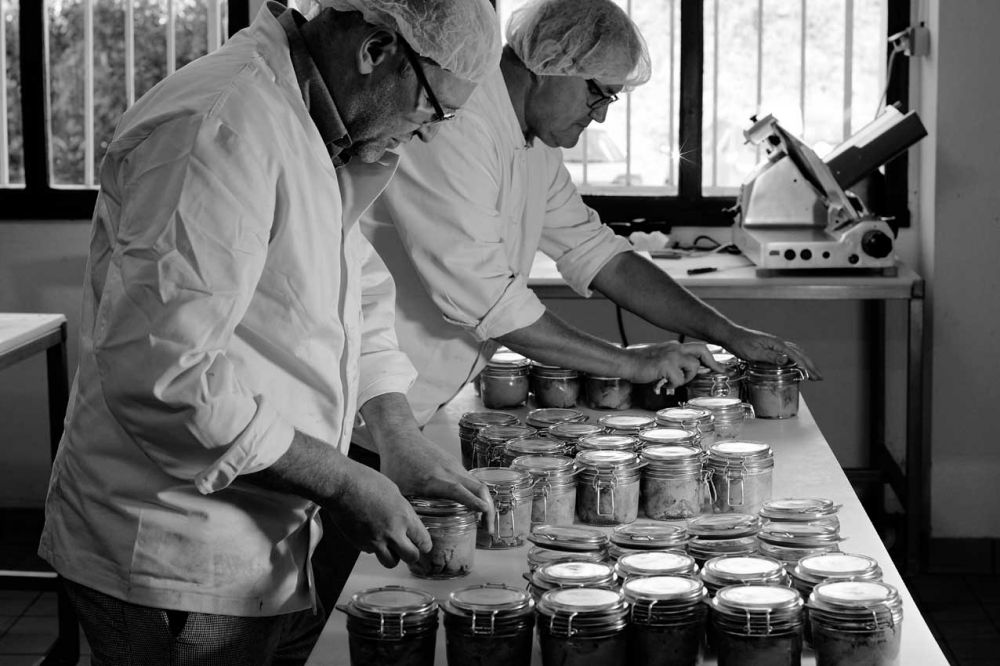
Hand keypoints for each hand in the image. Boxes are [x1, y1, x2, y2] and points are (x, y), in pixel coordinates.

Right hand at [325, 459, 431, 568]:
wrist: (342, 486)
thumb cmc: (366, 482)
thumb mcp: (394, 493)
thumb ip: (402, 512)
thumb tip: (405, 522)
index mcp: (404, 516)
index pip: (423, 541)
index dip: (424, 544)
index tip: (423, 545)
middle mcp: (392, 532)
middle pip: (411, 557)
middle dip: (411, 555)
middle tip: (408, 550)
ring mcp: (375, 540)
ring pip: (391, 562)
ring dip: (392, 556)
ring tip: (389, 547)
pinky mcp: (360, 544)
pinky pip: (371, 552)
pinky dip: (372, 547)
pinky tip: (369, 534)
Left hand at [378, 429, 495, 534]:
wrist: (400, 437)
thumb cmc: (396, 464)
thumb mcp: (398, 491)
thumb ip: (406, 510)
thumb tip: (409, 535)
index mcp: (434, 479)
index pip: (458, 490)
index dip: (472, 501)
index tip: (484, 512)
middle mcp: (449, 471)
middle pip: (479, 488)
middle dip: (489, 509)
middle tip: (489, 530)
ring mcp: (455, 466)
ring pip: (479, 484)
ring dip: (486, 503)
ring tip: (486, 524)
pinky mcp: (455, 464)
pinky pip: (473, 480)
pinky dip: (479, 495)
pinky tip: (477, 508)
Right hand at [623, 340, 721, 386]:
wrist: (625, 363)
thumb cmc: (641, 364)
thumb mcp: (662, 360)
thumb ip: (676, 364)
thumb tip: (692, 372)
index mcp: (674, 347)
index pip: (699, 348)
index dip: (711, 358)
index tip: (720, 368)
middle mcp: (675, 348)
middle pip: (702, 351)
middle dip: (711, 362)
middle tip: (718, 371)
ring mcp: (671, 355)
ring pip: (693, 367)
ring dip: (685, 379)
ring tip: (671, 382)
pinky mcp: (666, 365)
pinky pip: (679, 379)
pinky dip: (672, 386)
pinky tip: (662, 385)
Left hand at [722, 326, 822, 379]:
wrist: (731, 335)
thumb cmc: (740, 344)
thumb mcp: (753, 352)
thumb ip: (770, 356)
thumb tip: (786, 360)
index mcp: (777, 344)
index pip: (796, 357)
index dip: (806, 367)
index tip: (813, 376)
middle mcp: (779, 343)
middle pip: (800, 354)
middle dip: (811, 366)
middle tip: (819, 377)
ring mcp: (776, 344)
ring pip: (797, 353)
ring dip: (806, 362)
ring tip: (813, 372)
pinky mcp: (772, 346)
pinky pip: (790, 352)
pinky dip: (798, 359)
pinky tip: (798, 364)